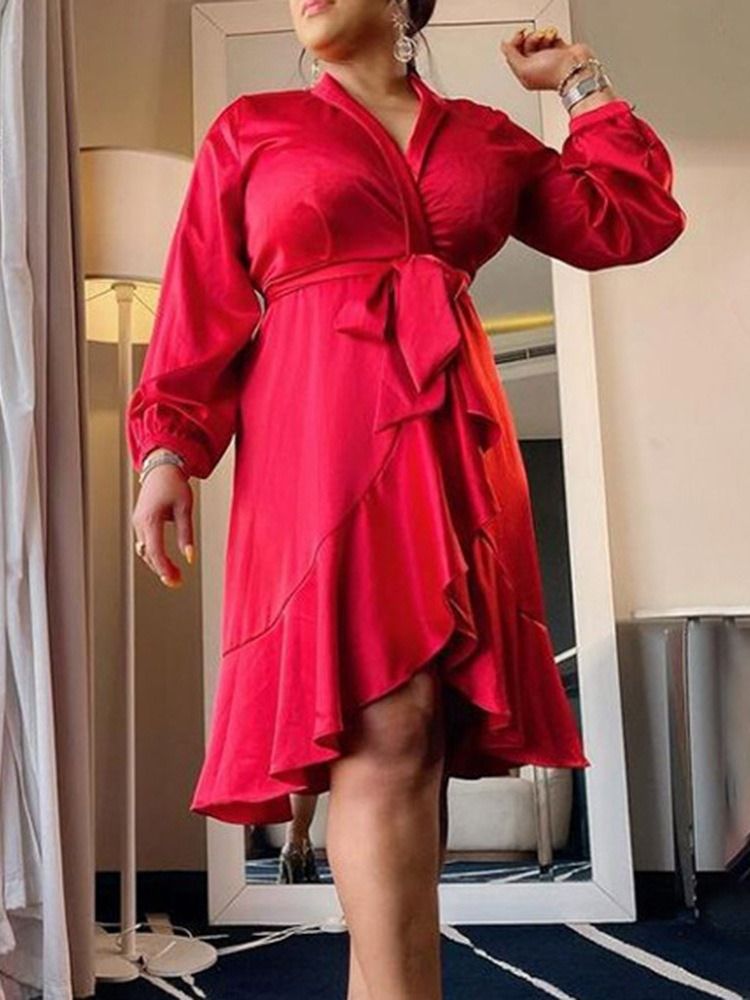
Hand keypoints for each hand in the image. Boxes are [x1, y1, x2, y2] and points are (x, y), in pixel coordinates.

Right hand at [131, 461, 194, 586]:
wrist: (161, 468)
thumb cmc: (174, 484)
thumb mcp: (185, 509)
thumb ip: (186, 534)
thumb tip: (190, 556)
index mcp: (150, 519)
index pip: (155, 551)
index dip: (164, 568)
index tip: (173, 580)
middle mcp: (140, 522)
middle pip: (148, 554)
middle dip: (162, 570)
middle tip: (177, 582)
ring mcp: (138, 522)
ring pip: (145, 550)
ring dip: (158, 564)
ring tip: (175, 574)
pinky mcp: (140, 522)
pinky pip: (145, 543)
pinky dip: (154, 554)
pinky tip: (166, 562)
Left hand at [500, 26, 594, 91]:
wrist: (576, 69)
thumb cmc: (553, 73)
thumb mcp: (523, 68)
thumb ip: (511, 56)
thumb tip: (504, 46)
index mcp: (525, 75)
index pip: (514, 56)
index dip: (515, 43)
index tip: (519, 35)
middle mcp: (536, 67)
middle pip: (526, 47)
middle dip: (530, 39)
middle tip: (536, 38)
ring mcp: (548, 59)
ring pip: (538, 41)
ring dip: (541, 36)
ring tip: (547, 39)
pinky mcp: (560, 51)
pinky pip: (551, 38)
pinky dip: (551, 35)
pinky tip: (554, 38)